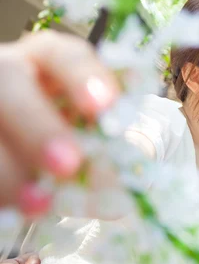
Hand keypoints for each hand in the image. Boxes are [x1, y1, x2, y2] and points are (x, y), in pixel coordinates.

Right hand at [0, 31, 118, 215]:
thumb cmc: (59, 129)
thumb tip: (121, 189)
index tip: (105, 106)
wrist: (17, 142)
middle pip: (11, 83)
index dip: (84, 76)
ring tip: (40, 204)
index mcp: (45, 61)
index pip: (63, 55)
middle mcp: (6, 73)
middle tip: (69, 165)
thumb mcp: (82, 127)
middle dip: (40, 126)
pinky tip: (12, 208)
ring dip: (10, 170)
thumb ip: (99, 145)